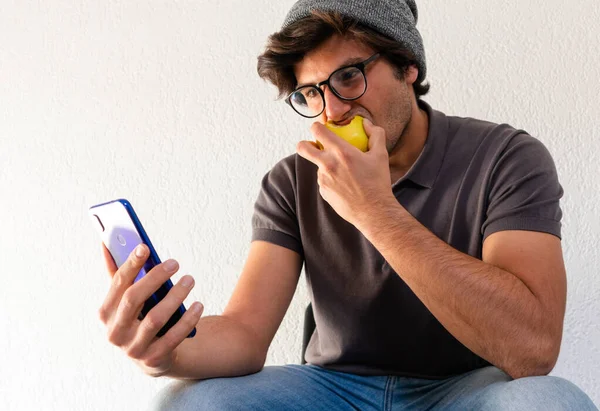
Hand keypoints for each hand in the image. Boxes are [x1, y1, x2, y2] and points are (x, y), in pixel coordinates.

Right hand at [98, 243, 203, 376]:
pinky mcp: (154, 358)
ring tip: (189, 279)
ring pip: (155, 319)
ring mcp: (134, 348)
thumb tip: (106, 243)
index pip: (118, 284)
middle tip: (175, 263)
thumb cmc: (139, 318)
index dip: (130, 265)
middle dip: (154, 278)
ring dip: (174, 296)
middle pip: (133, 300)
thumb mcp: (127, 300)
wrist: (152, 356)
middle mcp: (115, 332)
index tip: (144, 247)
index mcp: (106, 313)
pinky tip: (198, 304)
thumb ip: (118, 275)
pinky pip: (173, 337)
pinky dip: (187, 320)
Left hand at [296, 118, 395, 228]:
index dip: (317, 126)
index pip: (317, 130)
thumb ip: (375, 134)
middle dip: (305, 144)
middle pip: (302, 148)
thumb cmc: (378, 182)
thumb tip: (366, 124)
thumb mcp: (381, 155)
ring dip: (326, 166)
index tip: (321, 129)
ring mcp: (323, 179)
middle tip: (314, 146)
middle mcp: (328, 164)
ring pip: (317, 166)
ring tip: (346, 173)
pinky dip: (331, 180)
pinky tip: (345, 185)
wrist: (373, 211)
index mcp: (341, 152)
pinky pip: (324, 181)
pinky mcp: (323, 191)